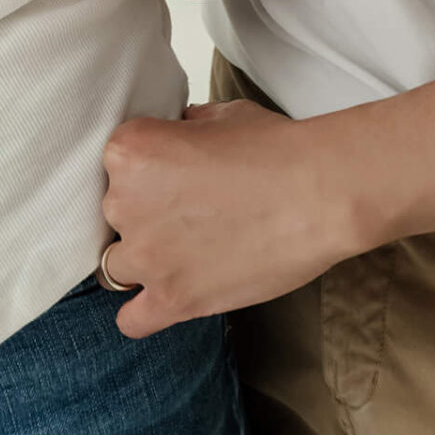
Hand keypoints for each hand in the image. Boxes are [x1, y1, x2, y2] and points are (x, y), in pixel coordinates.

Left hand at [99, 101, 342, 337]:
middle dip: (148, 211)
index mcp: (130, 150)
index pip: (115, 162)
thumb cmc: (274, 147)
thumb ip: (183, 127)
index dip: (148, 167)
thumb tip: (178, 133)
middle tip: (192, 209)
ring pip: (117, 264)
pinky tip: (166, 296)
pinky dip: (142, 312)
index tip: (176, 172)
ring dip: (144, 258)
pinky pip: (131, 319)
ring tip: (183, 249)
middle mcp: (125, 202)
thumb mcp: (218, 115)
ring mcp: (147, 256)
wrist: (318, 193)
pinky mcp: (173, 299)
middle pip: (116, 212)